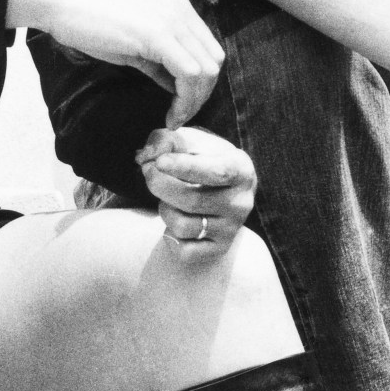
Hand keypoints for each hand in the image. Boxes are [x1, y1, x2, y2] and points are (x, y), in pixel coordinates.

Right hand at [30, 0, 225, 125]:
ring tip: (175, 117)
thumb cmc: (90, 21)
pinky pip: (188, 73)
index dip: (203, 83)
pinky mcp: (158, 34)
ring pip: (205, 70)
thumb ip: (160, 62)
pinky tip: (170, 113)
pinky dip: (184, 99)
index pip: (209, 50)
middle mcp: (181, 11)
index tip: (184, 104)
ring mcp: (171, 20)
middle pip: (213, 61)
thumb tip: (176, 87)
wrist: (62, 3)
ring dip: (194, 101)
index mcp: (178, 8)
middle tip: (181, 115)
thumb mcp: (135, 43)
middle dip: (202, 95)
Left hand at [136, 126, 256, 255]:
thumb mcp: (192, 141)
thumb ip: (168, 140)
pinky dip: (169, 236)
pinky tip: (177, 220)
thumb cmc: (203, 159)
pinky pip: (182, 250)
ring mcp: (231, 229)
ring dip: (164, 209)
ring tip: (169, 198)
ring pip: (182, 226)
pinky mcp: (218, 250)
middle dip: (158, 184)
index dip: (185, 167)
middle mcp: (241, 202)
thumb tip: (150, 154)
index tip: (159, 161)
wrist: (222, 189)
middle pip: (191, 200)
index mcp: (241, 169)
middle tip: (148, 171)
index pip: (215, 172)